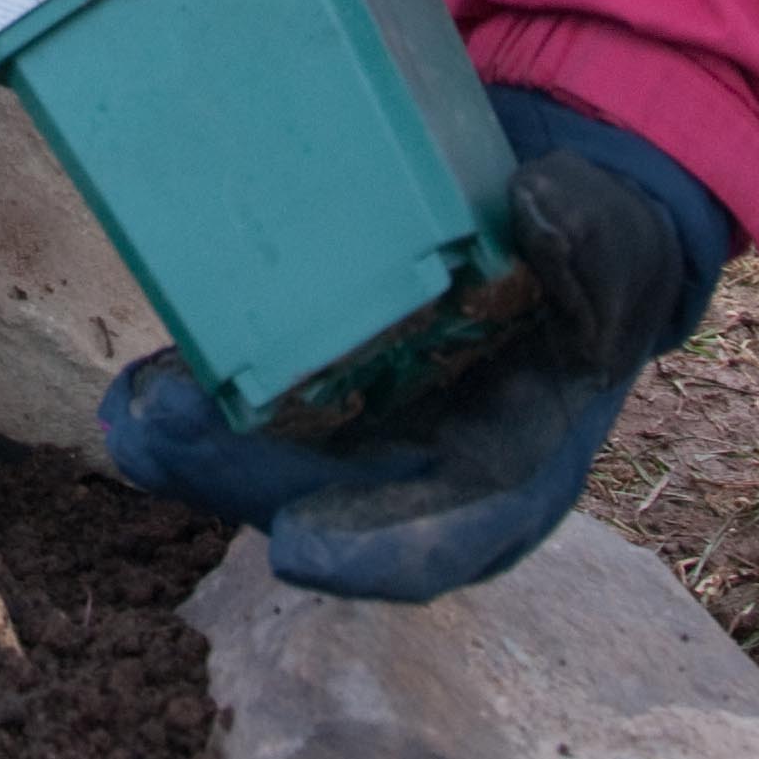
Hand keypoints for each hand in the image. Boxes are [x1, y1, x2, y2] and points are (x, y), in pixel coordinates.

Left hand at [99, 91, 731, 602]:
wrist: (555, 208)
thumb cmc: (603, 247)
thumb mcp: (622, 245)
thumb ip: (594, 246)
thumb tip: (540, 212)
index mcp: (524, 460)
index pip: (457, 534)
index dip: (378, 550)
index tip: (297, 549)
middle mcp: (437, 462)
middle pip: (337, 503)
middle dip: (247, 483)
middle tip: (167, 439)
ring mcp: (377, 423)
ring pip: (283, 463)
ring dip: (204, 451)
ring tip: (136, 415)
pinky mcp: (329, 376)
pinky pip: (260, 404)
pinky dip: (201, 399)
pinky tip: (141, 385)